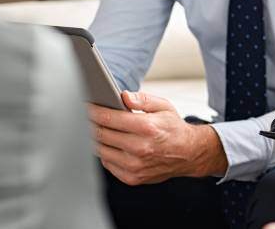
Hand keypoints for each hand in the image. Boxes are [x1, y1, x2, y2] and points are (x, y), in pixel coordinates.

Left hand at [88, 91, 227, 184]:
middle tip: (87, 115)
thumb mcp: (164, 106)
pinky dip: (105, 152)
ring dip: (96, 138)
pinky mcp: (131, 177)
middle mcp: (140, 148)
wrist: (188, 154)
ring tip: (96, 128)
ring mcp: (134, 166)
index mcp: (147, 127)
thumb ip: (143, 99)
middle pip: (101, 134)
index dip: (93, 111)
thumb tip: (124, 96)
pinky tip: (109, 144)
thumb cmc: (174, 129)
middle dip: (90, 123)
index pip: (109, 118)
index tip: (86, 105)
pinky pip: (107, 163)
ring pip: (100, 150)